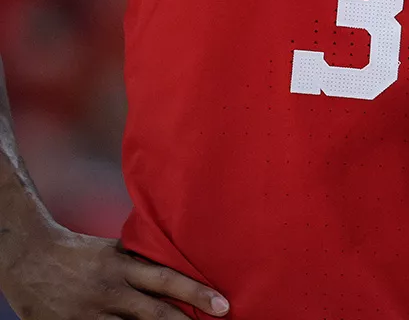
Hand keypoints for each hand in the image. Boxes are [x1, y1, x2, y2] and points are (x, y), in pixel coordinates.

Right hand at [0, 224, 228, 319]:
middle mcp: (110, 292)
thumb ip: (143, 262)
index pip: (167, 280)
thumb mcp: (116, 251)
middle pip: (154, 314)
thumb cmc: (80, 252)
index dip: (196, 293)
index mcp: (123, 267)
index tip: (223, 305)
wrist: (28, 258)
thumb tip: (180, 266)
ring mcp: (89, 315)